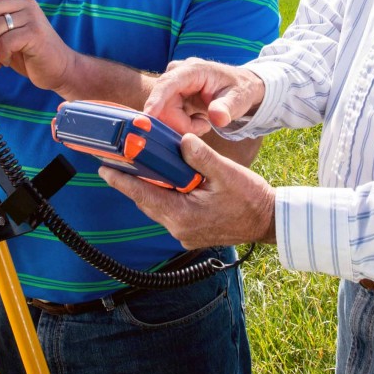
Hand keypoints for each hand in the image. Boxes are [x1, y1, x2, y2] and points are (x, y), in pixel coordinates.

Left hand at [98, 134, 276, 248]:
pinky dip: (164, 196)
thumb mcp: (226, 173)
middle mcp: (179, 228)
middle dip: (132, 183)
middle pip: (147, 201)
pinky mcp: (192, 232)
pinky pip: (170, 211)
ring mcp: (185, 233)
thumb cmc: (250, 199)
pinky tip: (166, 181)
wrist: (269, 222)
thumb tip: (181, 141)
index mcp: (183, 215)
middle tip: (116, 163)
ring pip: (158, 206)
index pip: (144, 195)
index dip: (122, 182)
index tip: (103, 169)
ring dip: (149, 189)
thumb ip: (201, 156)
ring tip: (138, 169)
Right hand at [142, 58, 264, 134]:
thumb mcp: (238, 99)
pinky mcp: (170, 94)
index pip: (168, 84)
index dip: (155, 100)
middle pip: (164, 105)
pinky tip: (196, 119)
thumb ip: (227, 108)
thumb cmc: (238, 90)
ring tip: (203, 122)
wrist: (238, 87)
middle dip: (180, 123)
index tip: (146, 117)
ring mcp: (172, 84)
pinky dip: (181, 123)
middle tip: (204, 127)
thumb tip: (218, 118)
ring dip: (182, 124)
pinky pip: (167, 115)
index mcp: (193, 70)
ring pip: (164, 112)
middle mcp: (177, 74)